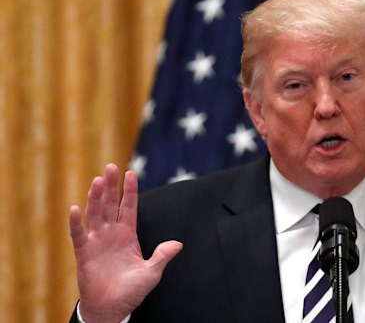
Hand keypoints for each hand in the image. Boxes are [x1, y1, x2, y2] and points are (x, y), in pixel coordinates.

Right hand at [69, 164, 182, 322]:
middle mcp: (111, 234)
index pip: (129, 207)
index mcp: (128, 235)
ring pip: (95, 214)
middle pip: (110, 205)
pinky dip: (76, 223)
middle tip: (111, 167)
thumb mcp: (151, 272)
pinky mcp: (84, 254)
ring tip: (97, 180)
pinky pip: (79, 235)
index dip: (130, 191)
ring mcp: (96, 242)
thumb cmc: (131, 291)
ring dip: (95, 198)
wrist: (113, 309)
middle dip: (111, 187)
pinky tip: (75, 209)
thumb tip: (178, 244)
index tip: (130, 173)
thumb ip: (162, 256)